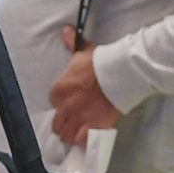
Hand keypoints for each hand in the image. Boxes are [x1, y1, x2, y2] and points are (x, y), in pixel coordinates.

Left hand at [47, 29, 120, 147]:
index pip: (53, 101)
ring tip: (77, 132)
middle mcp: (65, 107)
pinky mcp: (92, 129)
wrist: (120, 74)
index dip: (60, 102)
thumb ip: (72, 43)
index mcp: (59, 89)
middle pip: (56, 123)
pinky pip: (81, 142)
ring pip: (66, 135)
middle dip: (63, 122)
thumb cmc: (100, 62)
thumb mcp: (84, 50)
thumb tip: (65, 30)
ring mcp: (78, 120)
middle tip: (73, 119)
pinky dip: (82, 141)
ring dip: (70, 135)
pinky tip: (87, 137)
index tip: (68, 101)